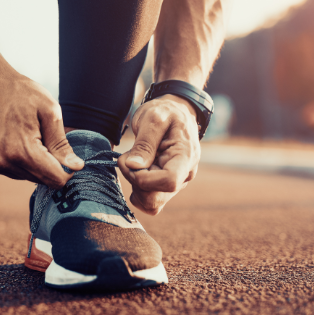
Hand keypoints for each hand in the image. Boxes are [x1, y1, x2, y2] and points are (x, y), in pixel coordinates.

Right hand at [0, 71, 83, 187]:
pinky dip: (20, 160)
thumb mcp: (48, 111)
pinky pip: (12, 171)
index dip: (68, 169)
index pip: (56, 180)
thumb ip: (61, 143)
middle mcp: (5, 162)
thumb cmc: (19, 92)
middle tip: (45, 137)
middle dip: (50, 165)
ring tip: (28, 134)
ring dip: (35, 163)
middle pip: (42, 180)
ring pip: (27, 177)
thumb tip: (76, 166)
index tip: (67, 153)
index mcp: (23, 150)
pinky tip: (15, 138)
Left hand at [117, 94, 200, 214]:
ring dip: (135, 185)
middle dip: (135, 181)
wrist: (176, 112)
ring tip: (135, 160)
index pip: (168, 182)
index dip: (144, 178)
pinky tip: (136, 169)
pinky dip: (137, 189)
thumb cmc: (166, 112)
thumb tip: (134, 166)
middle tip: (128, 158)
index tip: (131, 162)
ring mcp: (176, 183)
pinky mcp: (166, 186)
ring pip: (151, 203)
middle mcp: (184, 175)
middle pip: (157, 198)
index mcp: (185, 157)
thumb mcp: (153, 118)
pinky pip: (149, 201)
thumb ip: (144, 143)